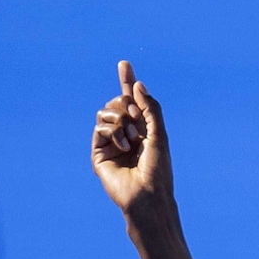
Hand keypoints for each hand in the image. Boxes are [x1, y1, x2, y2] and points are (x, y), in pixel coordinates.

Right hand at [92, 60, 175, 214]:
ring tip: (131, 140)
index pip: (132, 101)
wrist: (146, 195)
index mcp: (142, 129)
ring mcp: (111, 142)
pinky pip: (100, 126)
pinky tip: (123, 146)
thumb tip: (137, 85)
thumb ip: (150, 107)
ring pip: (106, 111)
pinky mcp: (99, 152)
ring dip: (120, 119)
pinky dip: (112, 131)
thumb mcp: (159, 134)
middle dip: (127, 106)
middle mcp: (126, 133)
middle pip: (118, 102)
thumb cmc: (158, 169)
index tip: (124, 64)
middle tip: (137, 122)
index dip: (127, 82)